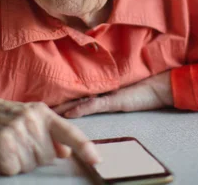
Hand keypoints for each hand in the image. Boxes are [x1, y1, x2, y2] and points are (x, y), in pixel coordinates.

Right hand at [0, 98, 100, 174]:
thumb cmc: (3, 119)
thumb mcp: (29, 120)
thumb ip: (51, 134)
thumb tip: (66, 152)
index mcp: (43, 113)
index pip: (68, 131)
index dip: (84, 147)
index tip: (96, 159)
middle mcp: (32, 118)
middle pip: (48, 157)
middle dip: (35, 158)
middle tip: (20, 145)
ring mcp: (17, 128)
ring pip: (30, 164)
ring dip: (20, 163)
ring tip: (9, 147)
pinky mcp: (2, 140)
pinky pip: (13, 168)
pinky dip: (7, 166)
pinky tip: (0, 154)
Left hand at [53, 71, 173, 117]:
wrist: (160, 84)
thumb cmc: (144, 88)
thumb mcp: (121, 92)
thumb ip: (106, 93)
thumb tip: (88, 97)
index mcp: (101, 88)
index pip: (77, 91)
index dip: (62, 94)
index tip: (45, 97)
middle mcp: (101, 90)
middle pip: (74, 94)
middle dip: (57, 98)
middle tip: (36, 102)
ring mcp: (107, 94)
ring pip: (80, 99)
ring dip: (63, 105)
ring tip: (46, 109)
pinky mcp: (115, 100)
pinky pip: (95, 105)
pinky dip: (81, 109)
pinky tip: (69, 113)